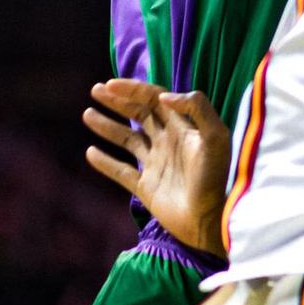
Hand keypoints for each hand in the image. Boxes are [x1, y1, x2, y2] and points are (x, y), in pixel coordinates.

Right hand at [83, 79, 231, 257]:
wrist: (210, 220)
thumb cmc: (216, 177)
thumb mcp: (215, 137)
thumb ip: (196, 108)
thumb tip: (163, 95)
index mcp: (182, 127)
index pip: (154, 99)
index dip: (132, 89)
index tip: (110, 84)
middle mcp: (167, 142)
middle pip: (138, 113)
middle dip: (118, 101)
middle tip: (96, 90)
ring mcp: (155, 164)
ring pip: (127, 139)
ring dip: (108, 126)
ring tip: (87, 113)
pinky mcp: (146, 188)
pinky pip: (121, 172)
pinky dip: (105, 162)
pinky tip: (90, 152)